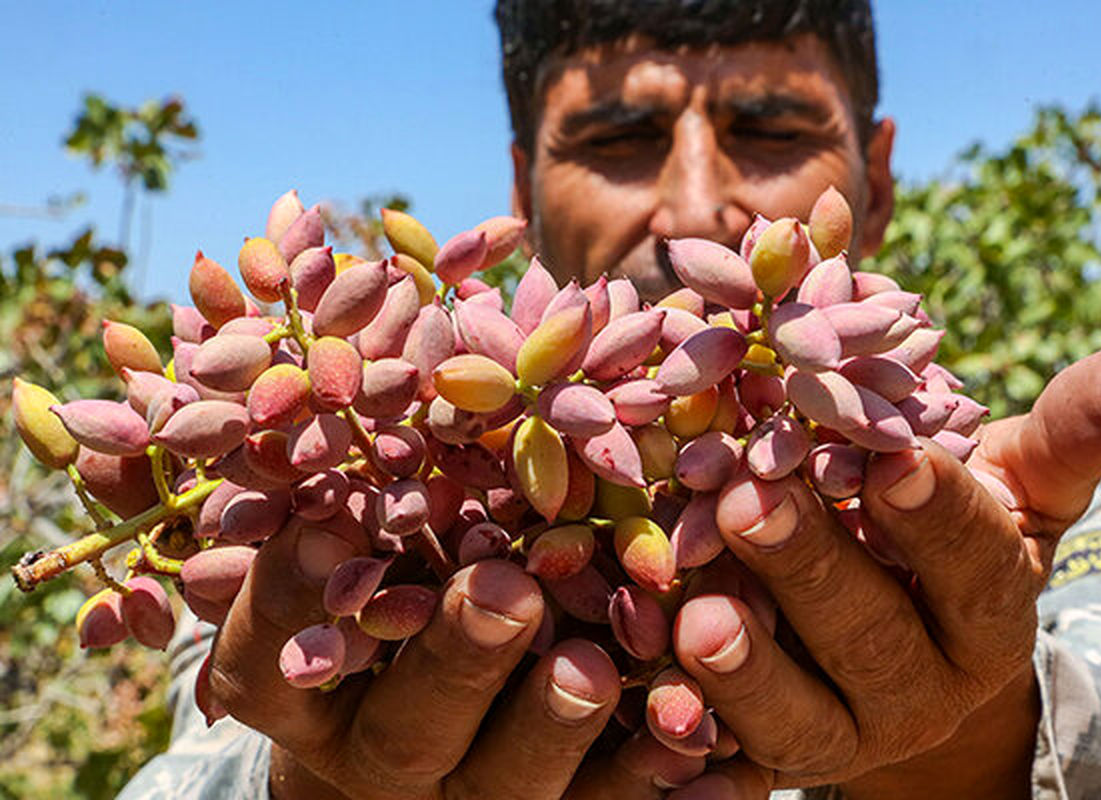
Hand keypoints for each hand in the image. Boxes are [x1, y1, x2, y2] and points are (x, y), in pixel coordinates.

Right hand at [206, 529, 702, 798]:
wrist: (430, 742)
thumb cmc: (396, 601)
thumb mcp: (364, 545)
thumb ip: (367, 490)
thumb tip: (402, 364)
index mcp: (309, 686)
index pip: (269, 650)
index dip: (286, 594)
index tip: (325, 520)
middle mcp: (380, 754)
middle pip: (407, 726)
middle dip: (458, 656)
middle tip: (507, 589)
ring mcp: (470, 796)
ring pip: (508, 782)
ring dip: (556, 725)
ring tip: (597, 667)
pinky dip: (657, 779)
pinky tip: (716, 758)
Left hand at [671, 337, 1100, 796]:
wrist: (899, 652)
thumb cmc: (949, 539)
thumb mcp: (1013, 482)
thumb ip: (1074, 427)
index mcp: (987, 611)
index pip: (972, 563)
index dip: (937, 516)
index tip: (892, 459)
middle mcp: (923, 686)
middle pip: (870, 635)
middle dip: (813, 571)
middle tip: (750, 505)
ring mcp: (844, 734)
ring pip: (796, 716)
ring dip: (746, 671)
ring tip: (696, 616)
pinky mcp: (770, 761)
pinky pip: (727, 764)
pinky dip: (686, 740)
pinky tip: (645, 709)